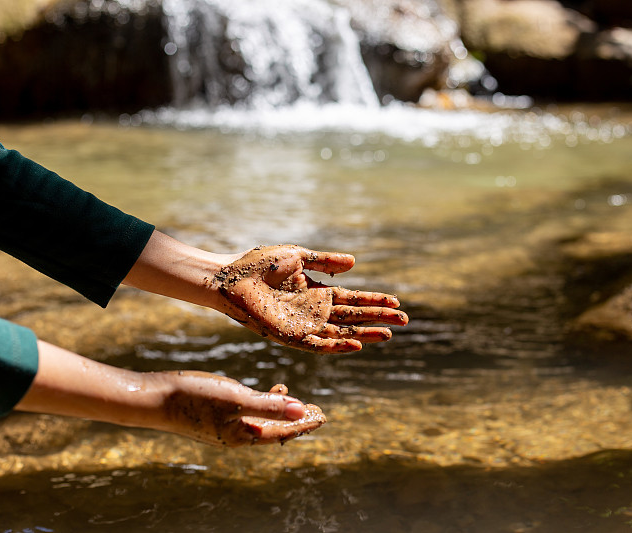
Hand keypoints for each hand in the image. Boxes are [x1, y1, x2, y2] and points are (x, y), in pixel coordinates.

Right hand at [160, 373, 325, 446]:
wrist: (155, 398)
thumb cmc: (195, 398)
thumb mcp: (237, 399)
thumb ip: (270, 406)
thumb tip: (302, 412)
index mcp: (243, 436)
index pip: (283, 432)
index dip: (304, 424)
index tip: (323, 417)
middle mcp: (235, 435)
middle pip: (274, 429)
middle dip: (295, 420)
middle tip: (316, 411)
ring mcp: (224, 426)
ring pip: (261, 421)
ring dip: (279, 411)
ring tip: (295, 400)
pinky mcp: (214, 415)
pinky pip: (246, 413)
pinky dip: (261, 403)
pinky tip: (265, 391)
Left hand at [212, 245, 408, 352]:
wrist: (227, 277)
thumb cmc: (257, 264)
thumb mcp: (298, 256)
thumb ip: (325, 262)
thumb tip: (354, 264)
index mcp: (315, 291)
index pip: (351, 298)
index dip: (373, 300)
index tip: (396, 301)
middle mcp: (312, 311)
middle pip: (352, 316)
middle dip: (377, 318)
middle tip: (403, 320)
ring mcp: (302, 325)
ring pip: (340, 332)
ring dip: (363, 333)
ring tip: (387, 335)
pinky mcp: (288, 335)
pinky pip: (316, 344)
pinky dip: (336, 345)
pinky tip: (355, 343)